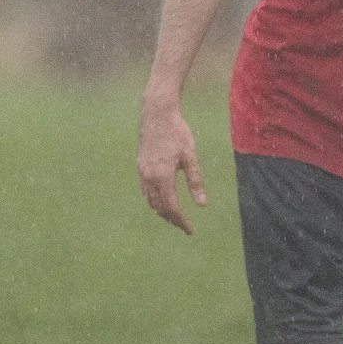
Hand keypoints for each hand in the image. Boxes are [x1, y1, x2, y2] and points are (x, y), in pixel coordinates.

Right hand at [137, 100, 206, 233]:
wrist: (156, 113)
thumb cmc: (177, 132)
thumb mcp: (190, 156)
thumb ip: (195, 181)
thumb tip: (203, 204)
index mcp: (162, 177)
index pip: (172, 208)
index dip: (181, 221)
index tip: (191, 230)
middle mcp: (149, 177)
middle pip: (159, 208)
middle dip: (172, 219)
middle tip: (185, 225)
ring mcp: (142, 172)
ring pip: (150, 201)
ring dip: (162, 210)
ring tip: (176, 215)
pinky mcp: (140, 166)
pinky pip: (145, 191)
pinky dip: (154, 200)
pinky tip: (163, 198)